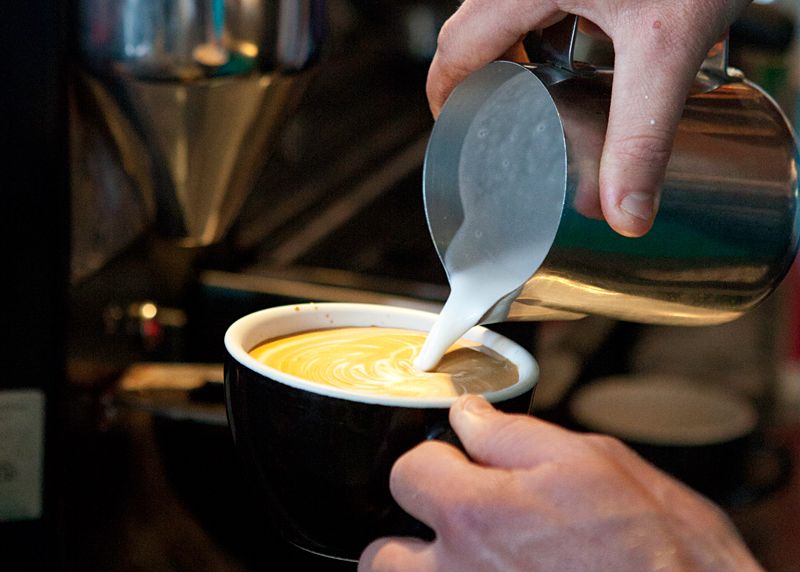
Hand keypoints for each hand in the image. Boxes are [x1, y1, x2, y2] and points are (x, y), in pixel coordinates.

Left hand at [359, 395, 762, 570]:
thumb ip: (514, 437)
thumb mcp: (594, 462)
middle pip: (382, 555)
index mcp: (476, 514)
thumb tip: (469, 416)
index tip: (458, 464)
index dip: (435, 460)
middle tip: (457, 529)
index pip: (407, 473)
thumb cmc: (661, 549)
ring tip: (473, 565)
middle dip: (410, 536)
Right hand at [426, 0, 749, 236]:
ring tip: (538, 93)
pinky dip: (542, 25)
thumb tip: (625, 214)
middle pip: (473, 31)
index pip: (455, 49)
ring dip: (513, 52)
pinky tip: (576, 46)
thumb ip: (643, 134)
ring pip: (504, 10)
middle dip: (480, 80)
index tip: (456, 133)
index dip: (447, 97)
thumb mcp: (666, 47)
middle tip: (501, 122)